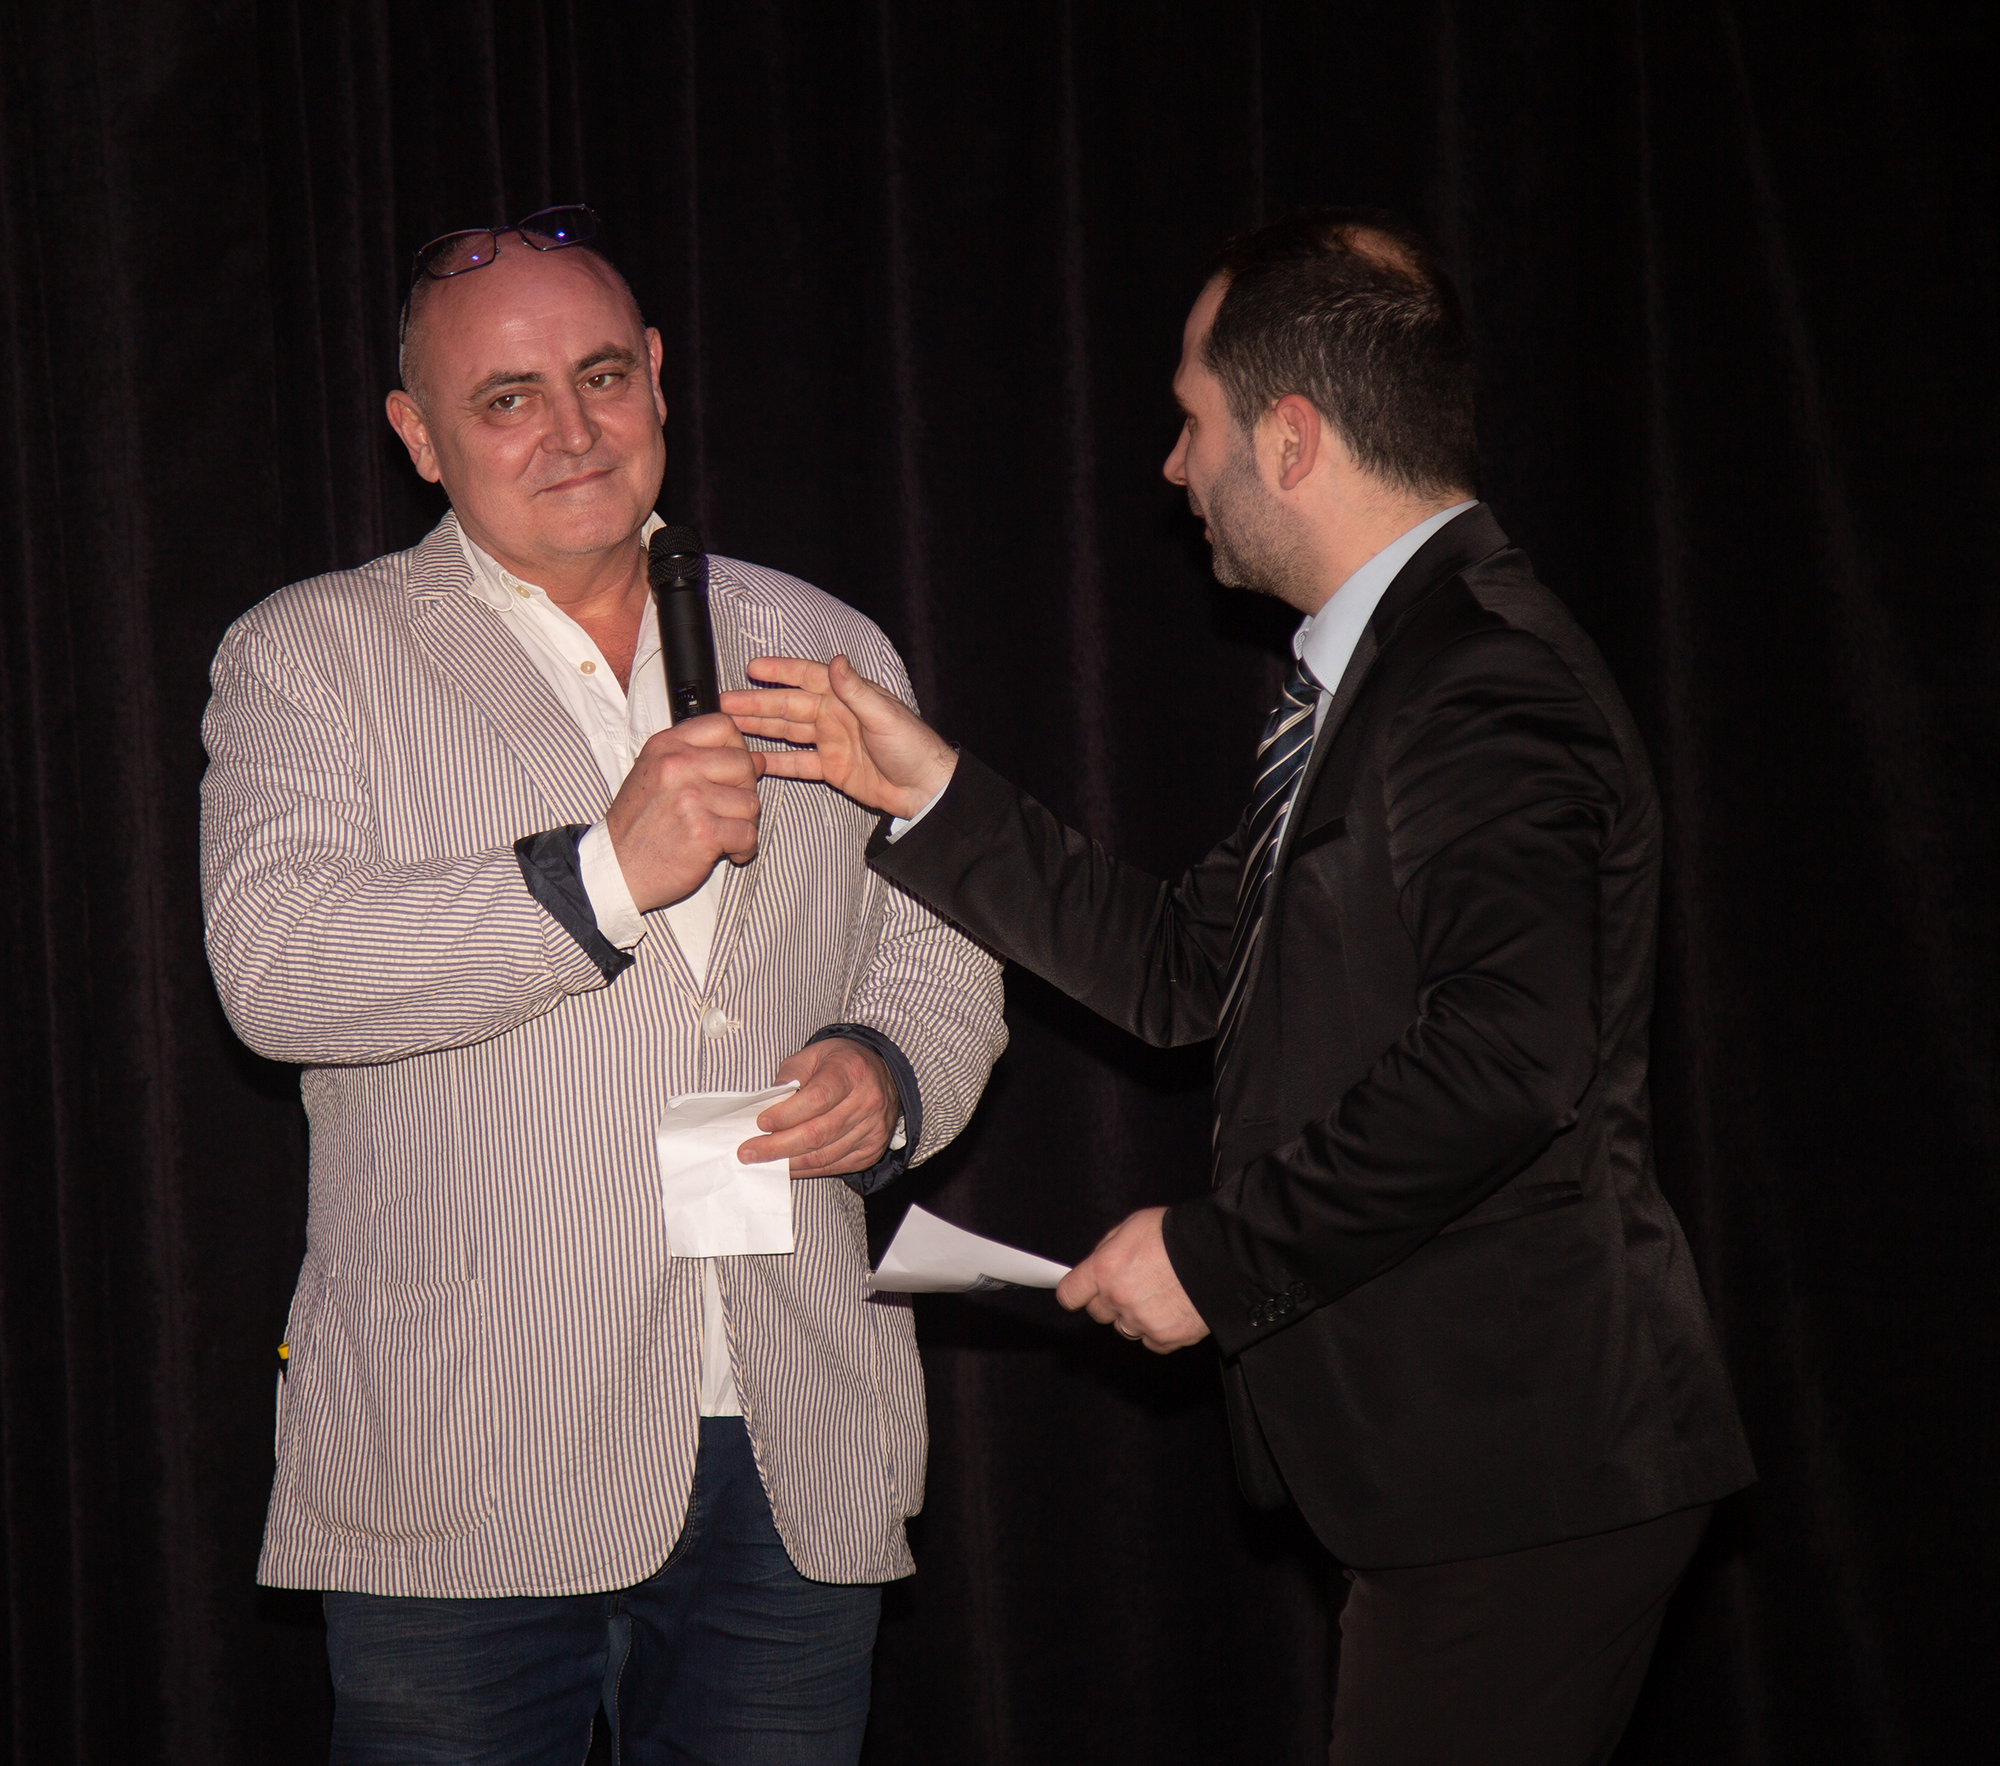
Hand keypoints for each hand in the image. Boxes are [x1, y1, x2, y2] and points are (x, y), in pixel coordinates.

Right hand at [605, 714, 763, 911]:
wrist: (617, 868)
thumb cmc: (639, 826)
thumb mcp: (657, 776)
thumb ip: (702, 761)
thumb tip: (758, 758)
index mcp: (666, 746)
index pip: (723, 726)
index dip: (738, 748)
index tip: (732, 771)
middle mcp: (677, 766)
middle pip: (744, 764)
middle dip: (746, 790)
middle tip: (731, 810)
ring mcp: (691, 798)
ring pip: (750, 802)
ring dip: (746, 823)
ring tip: (726, 834)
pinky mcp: (703, 832)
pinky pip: (748, 833)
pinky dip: (744, 847)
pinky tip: (728, 852)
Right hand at [720, 655, 956, 819]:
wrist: (925, 788)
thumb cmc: (913, 746)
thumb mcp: (883, 716)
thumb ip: (856, 691)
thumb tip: (837, 661)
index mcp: (847, 697)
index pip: (807, 677)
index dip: (780, 671)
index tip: (753, 669)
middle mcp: (835, 715)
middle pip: (788, 706)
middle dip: (757, 704)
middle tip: (726, 704)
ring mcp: (831, 742)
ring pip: (788, 733)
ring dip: (760, 729)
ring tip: (730, 728)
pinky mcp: (831, 768)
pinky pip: (798, 763)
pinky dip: (776, 761)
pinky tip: (754, 760)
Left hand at [737, 1037, 899, 1177]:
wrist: (882, 1076)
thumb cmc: (840, 1064)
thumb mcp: (814, 1054)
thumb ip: (790, 1074)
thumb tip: (768, 1103)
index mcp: (851, 1072)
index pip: (817, 1099)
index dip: (786, 1115)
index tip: (761, 1123)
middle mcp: (866, 1102)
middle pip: (817, 1133)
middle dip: (777, 1146)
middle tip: (748, 1152)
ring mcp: (872, 1129)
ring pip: (823, 1156)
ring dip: (789, 1162)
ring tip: (762, 1161)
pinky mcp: (871, 1150)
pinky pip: (833, 1166)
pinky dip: (807, 1169)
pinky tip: (788, 1165)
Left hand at [1056, 1207, 1209, 1352]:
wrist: (1221, 1255)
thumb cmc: (1178, 1234)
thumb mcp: (1133, 1226)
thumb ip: (1108, 1249)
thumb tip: (1094, 1265)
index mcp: (1105, 1268)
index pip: (1070, 1294)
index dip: (1076, 1292)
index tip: (1081, 1292)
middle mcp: (1119, 1298)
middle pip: (1098, 1313)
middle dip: (1109, 1301)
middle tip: (1133, 1284)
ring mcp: (1142, 1321)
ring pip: (1124, 1328)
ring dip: (1135, 1316)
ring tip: (1159, 1293)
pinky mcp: (1165, 1338)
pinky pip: (1151, 1341)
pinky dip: (1159, 1328)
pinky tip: (1173, 1307)